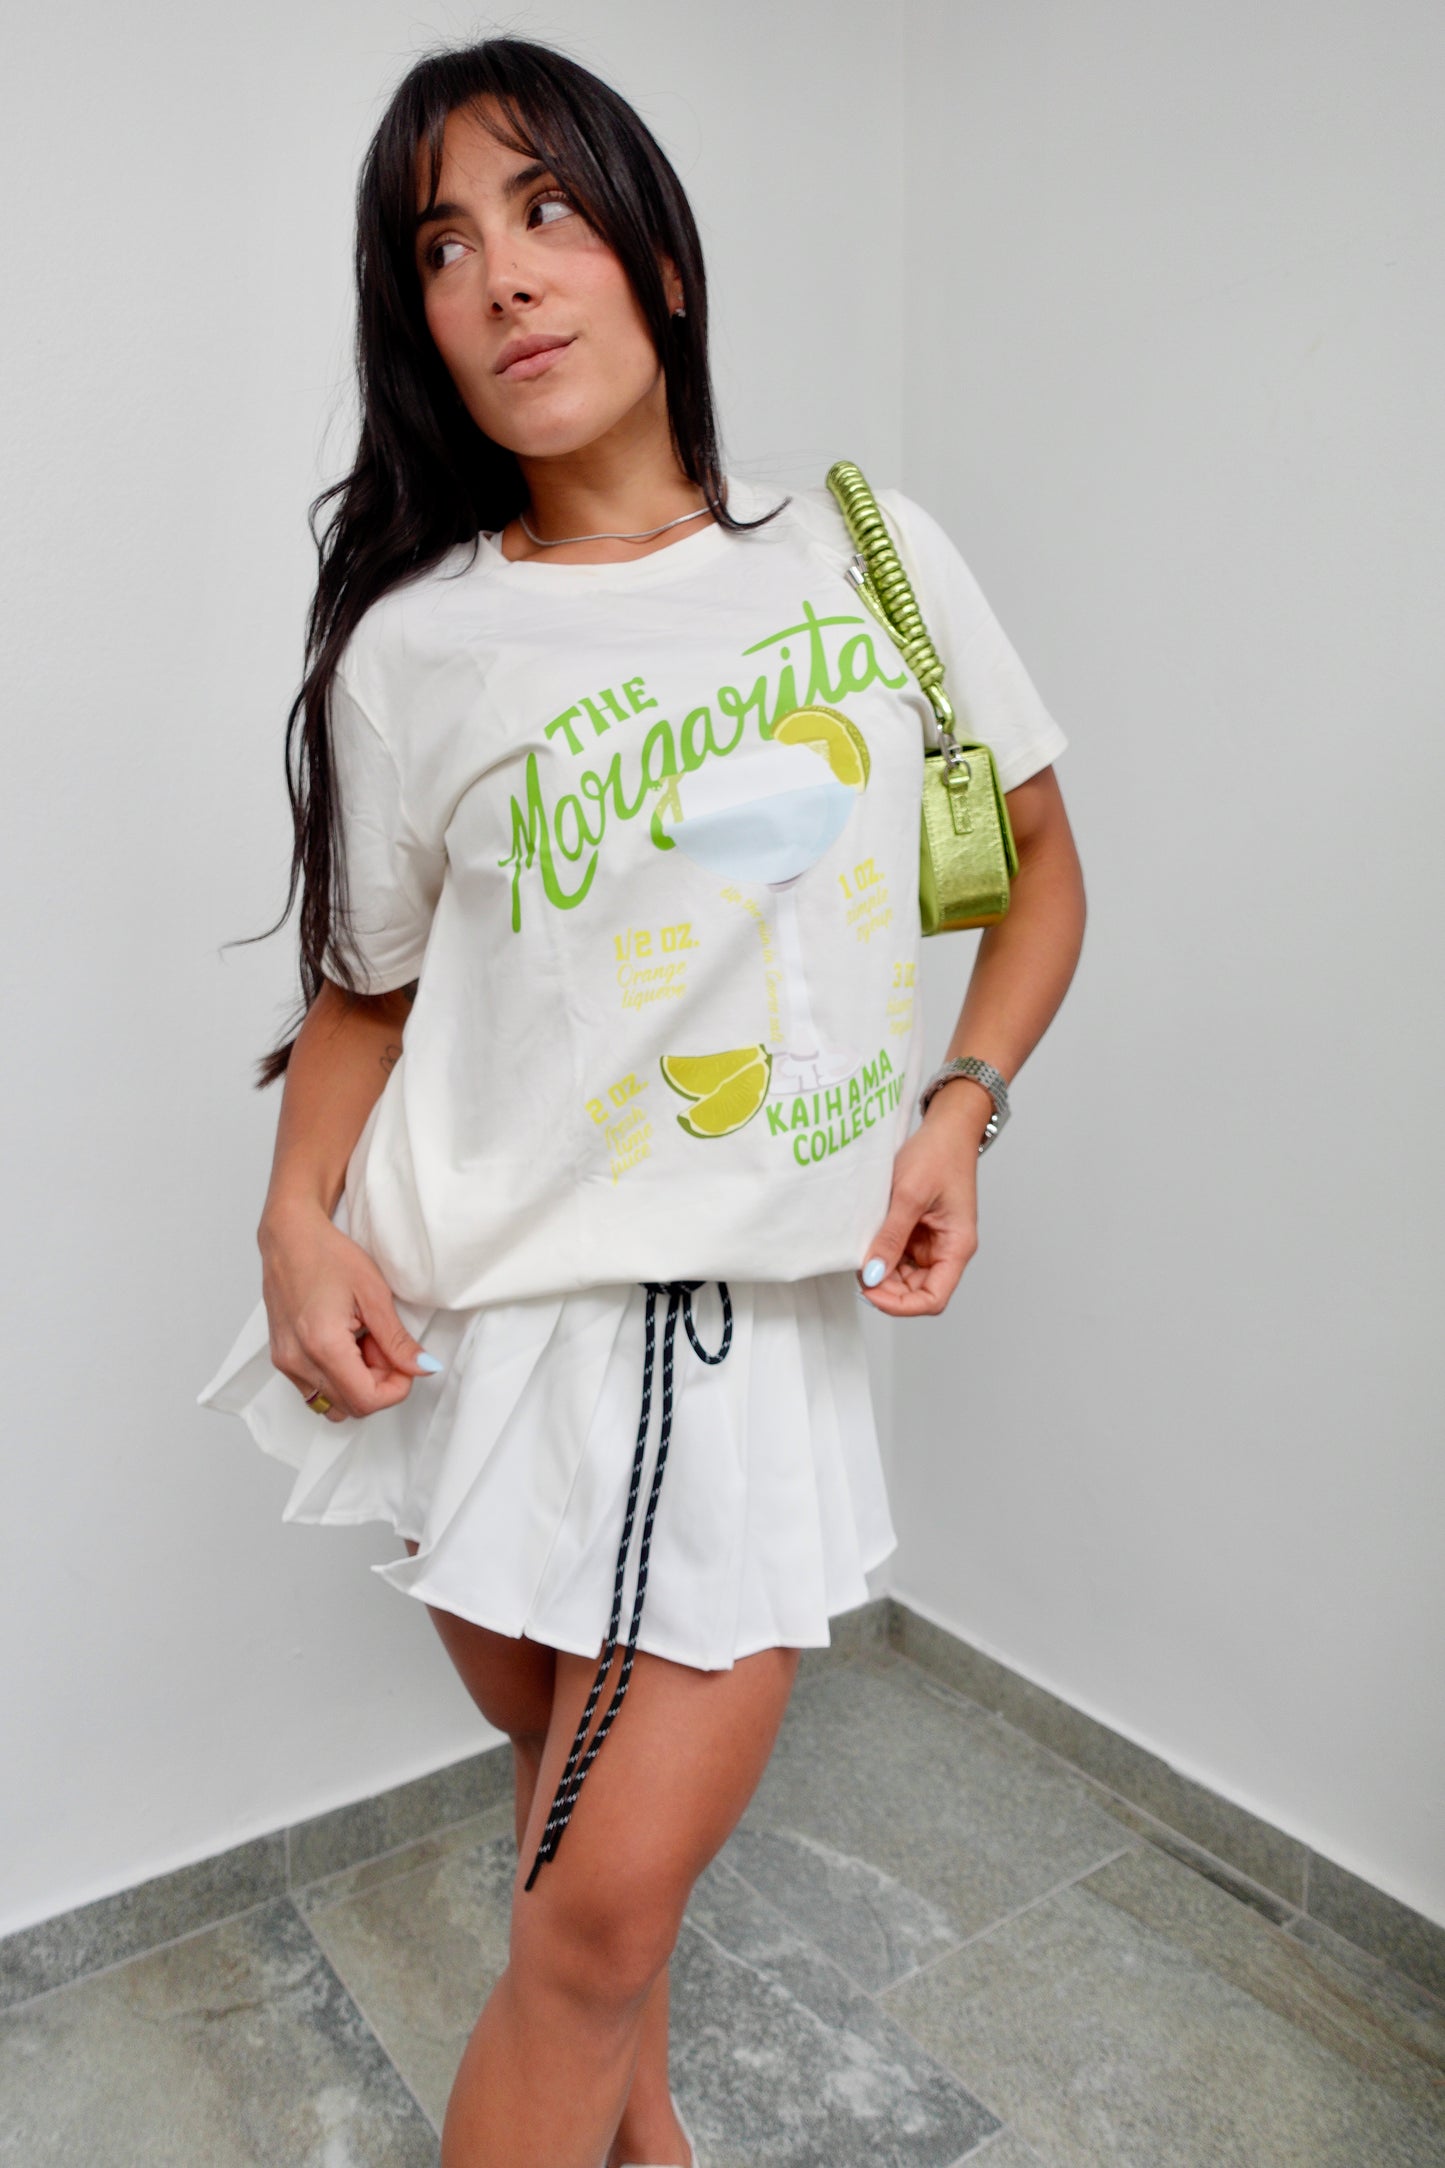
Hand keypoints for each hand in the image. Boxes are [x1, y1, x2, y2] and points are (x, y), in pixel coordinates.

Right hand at [258, 1200, 439, 1422]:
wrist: (289, 1238)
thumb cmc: (327, 1255)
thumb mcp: (374, 1294)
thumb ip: (398, 1339)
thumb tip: (423, 1367)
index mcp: (322, 1345)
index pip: (366, 1400)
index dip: (396, 1389)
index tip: (405, 1363)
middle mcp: (298, 1361)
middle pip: (351, 1406)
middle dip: (378, 1384)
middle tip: (383, 1344)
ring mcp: (285, 1363)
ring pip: (333, 1403)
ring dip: (357, 1383)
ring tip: (363, 1343)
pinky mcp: (282, 1359)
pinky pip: (315, 1390)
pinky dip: (338, 1377)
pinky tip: (345, 1345)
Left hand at [856, 1083, 990, 1315]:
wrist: (946, 1127)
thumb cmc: (938, 1155)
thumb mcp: (909, 1195)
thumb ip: (891, 1237)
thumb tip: (873, 1274)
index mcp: (956, 1247)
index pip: (932, 1298)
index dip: (901, 1304)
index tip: (871, 1291)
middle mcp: (946, 1250)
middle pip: (916, 1291)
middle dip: (886, 1287)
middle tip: (858, 1270)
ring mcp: (931, 1242)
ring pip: (904, 1275)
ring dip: (881, 1270)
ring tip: (860, 1252)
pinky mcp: (918, 1231)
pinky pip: (898, 1254)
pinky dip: (881, 1253)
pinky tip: (866, 1240)